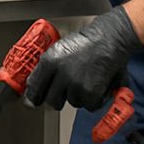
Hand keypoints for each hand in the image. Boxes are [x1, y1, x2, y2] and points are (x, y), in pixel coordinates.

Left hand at [24, 6, 141, 111]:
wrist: (110, 38)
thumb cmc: (88, 42)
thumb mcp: (60, 49)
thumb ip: (48, 67)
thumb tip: (37, 83)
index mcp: (49, 61)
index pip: (35, 86)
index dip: (33, 97)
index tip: (32, 103)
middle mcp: (60, 74)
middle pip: (51, 100)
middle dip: (58, 99)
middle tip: (67, 92)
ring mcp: (75, 85)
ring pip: (72, 102)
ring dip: (79, 96)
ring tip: (87, 79)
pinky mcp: (90, 93)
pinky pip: (88, 105)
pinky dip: (94, 99)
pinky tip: (97, 84)